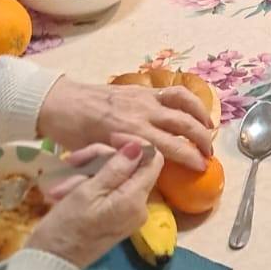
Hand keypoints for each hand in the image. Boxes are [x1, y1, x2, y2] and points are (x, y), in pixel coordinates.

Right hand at [27, 140, 161, 269]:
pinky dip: (87, 186)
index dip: (135, 144)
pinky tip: (64, 191)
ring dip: (86, 173)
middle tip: (71, 162)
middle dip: (100, 159)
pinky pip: (107, 192)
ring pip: (114, 177)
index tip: (110, 138)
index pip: (153, 160)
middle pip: (130, 166)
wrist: (51, 263)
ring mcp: (127, 213)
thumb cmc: (66, 227)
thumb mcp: (88, 192)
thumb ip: (116, 168)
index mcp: (136, 199)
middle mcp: (139, 206)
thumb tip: (139, 146)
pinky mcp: (114, 217)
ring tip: (61, 186)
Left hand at [36, 78, 212, 169]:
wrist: (61, 103)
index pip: (170, 147)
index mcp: (130, 134)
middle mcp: (143, 114)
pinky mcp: (143, 89)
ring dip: (201, 116)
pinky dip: (189, 100)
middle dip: (201, 141)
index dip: (190, 158)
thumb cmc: (73, 135)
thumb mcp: (94, 158)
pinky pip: (173, 91)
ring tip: (209, 129)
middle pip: (184, 125)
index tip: (202, 169)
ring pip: (184, 103)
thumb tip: (140, 180)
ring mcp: (145, 98)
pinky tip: (195, 110)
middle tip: (208, 155)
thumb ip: (119, 166)